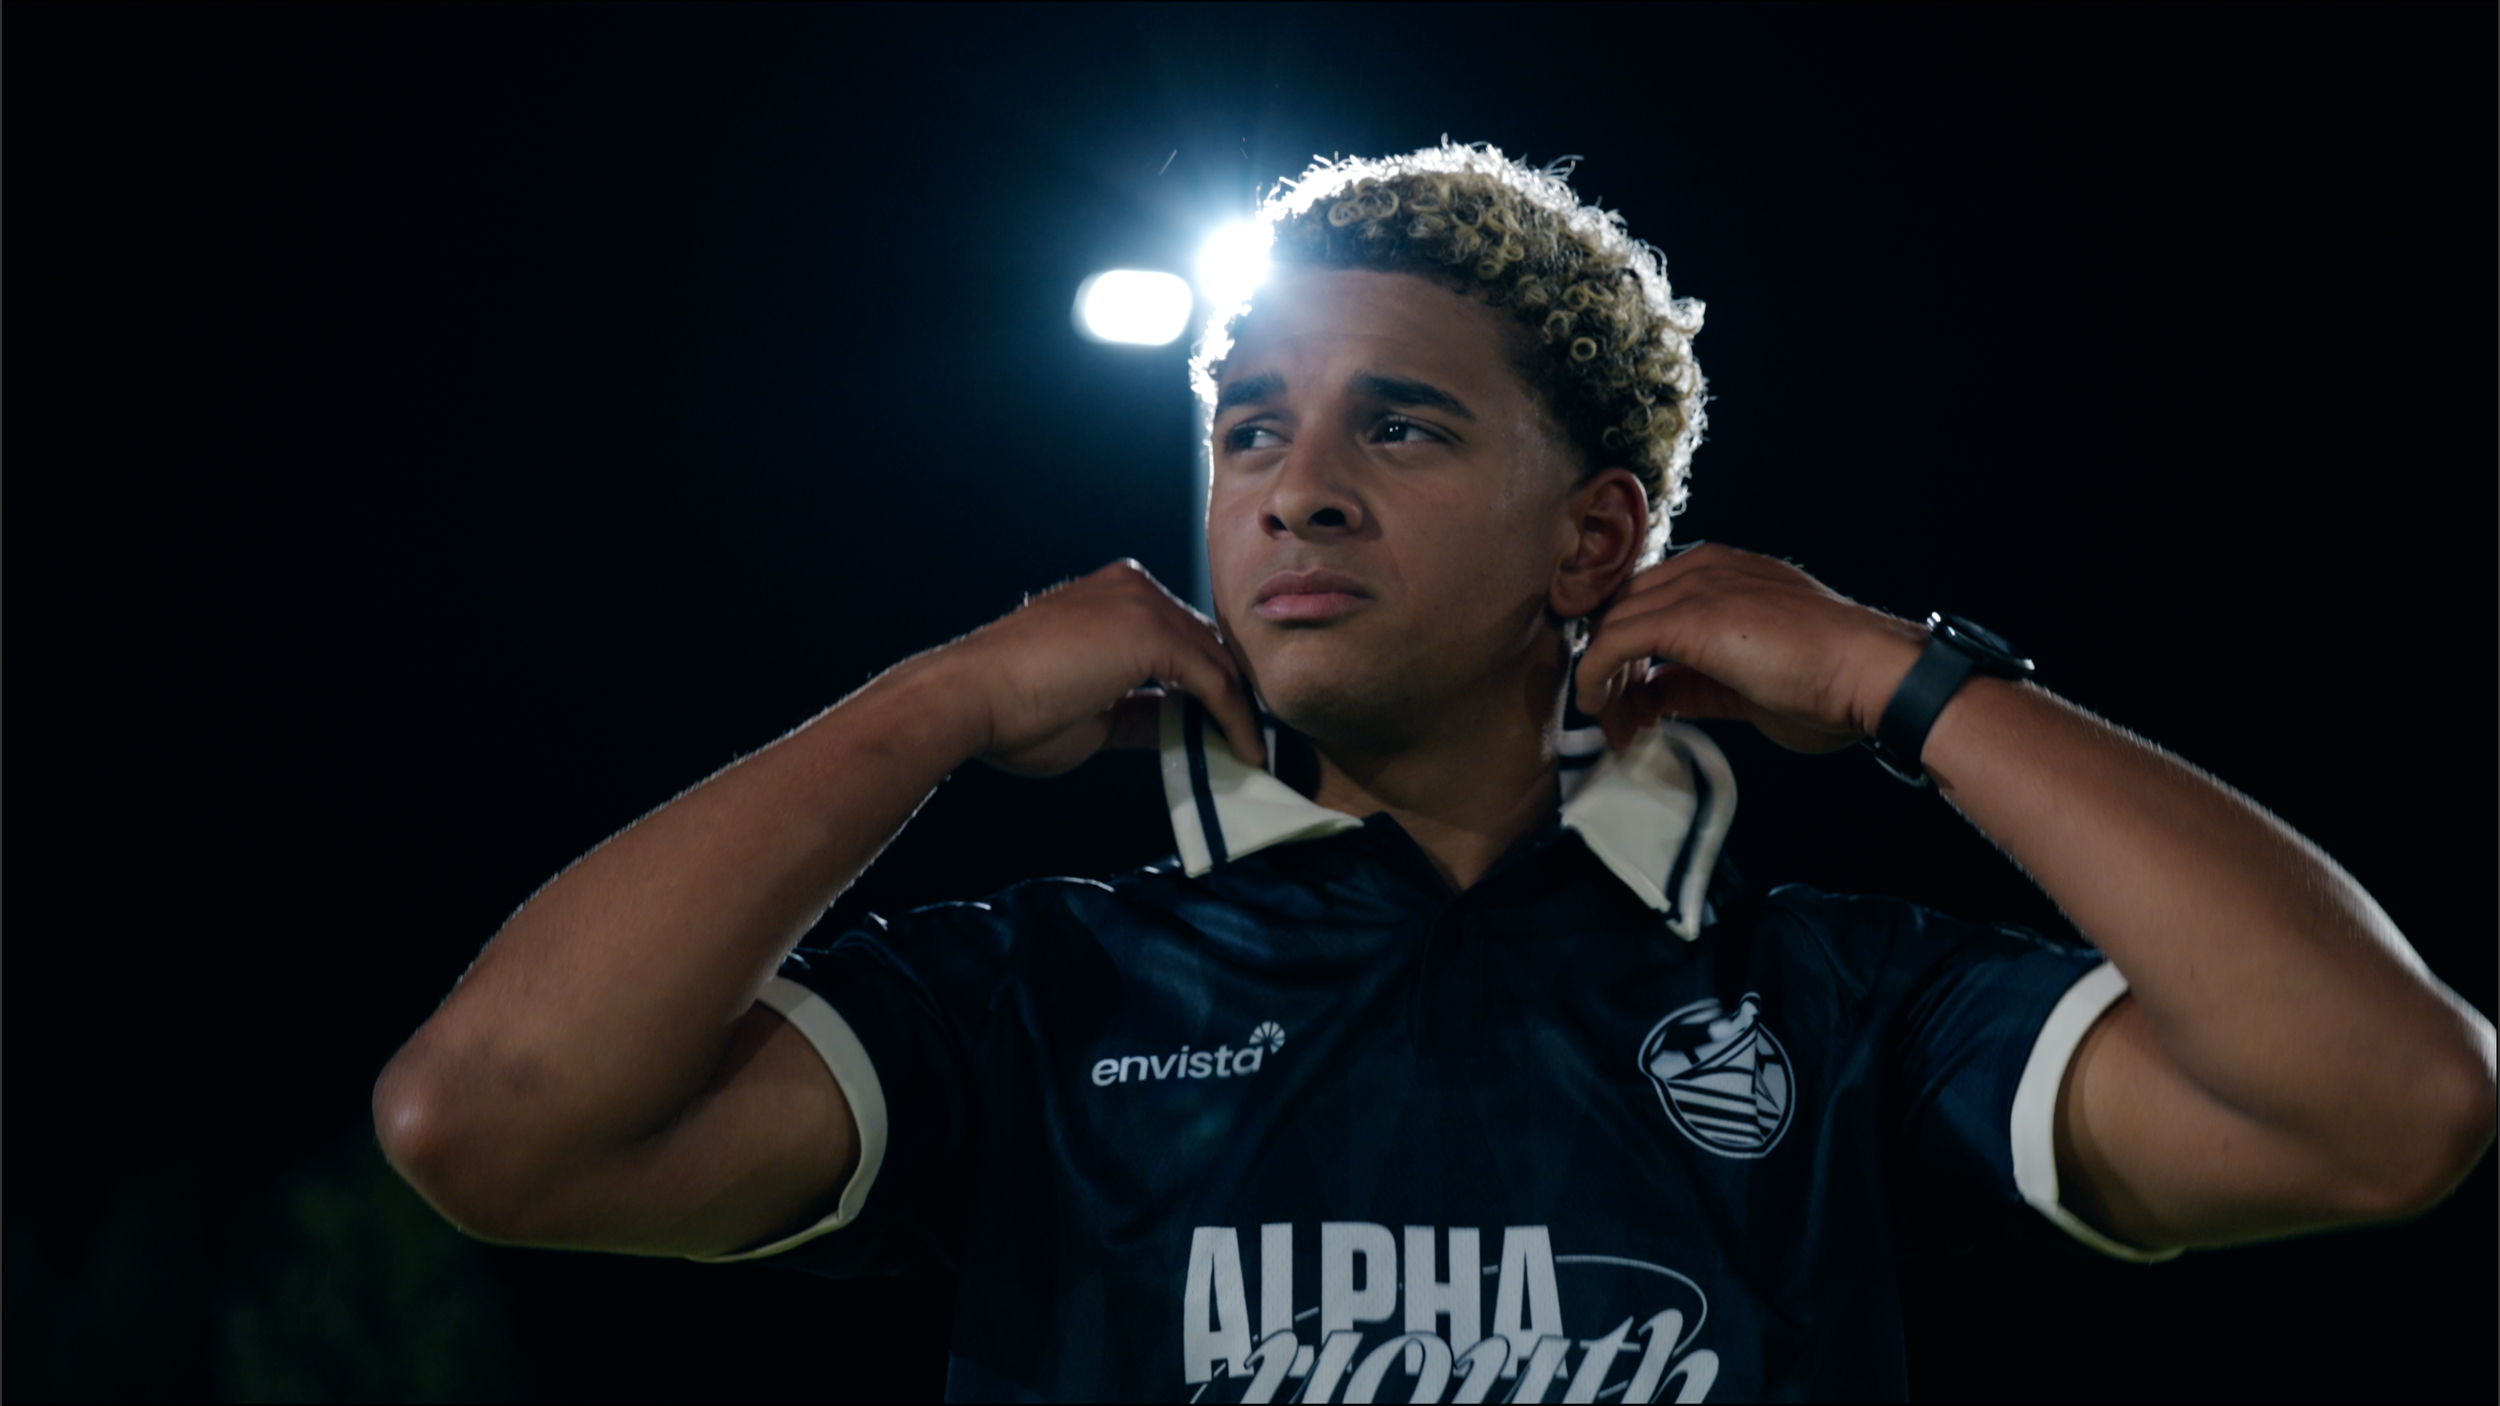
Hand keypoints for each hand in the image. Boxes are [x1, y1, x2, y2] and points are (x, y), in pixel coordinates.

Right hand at [923, 560, 1266, 777]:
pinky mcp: (1152, 632)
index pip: (1182, 639)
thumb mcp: (1094, 715)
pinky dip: (1236, 718)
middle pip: (1207, 644)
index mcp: (1114, 596)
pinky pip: (1214, 681)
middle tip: (1257, 740)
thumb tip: (1181, 728)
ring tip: (1257, 753)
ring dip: (1242, 710)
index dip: (1211, 685)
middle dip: (1236, 694)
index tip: (1230, 727)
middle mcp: (1133, 587)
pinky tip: (1245, 750)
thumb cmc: (1011, 712)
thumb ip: (1142, 713)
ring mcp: (1144, 603)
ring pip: (1217, 661)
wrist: (968, 700)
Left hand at [1572, 544, 1926, 753]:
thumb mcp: (1746, 683)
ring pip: (1612, 626)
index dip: (1626, 652)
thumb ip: (1694, 682)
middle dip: (1609, 667)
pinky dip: (1595, 678)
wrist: (1870, 672)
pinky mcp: (1687, 616)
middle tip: (1617, 718)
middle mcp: (1703, 569)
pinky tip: (1602, 711)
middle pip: (1622, 611)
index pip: (1647, 604)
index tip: (1628, 699)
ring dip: (1600, 680)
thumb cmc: (1829, 682)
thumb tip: (1654, 694)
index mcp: (1722, 573)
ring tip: (1612, 725)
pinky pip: (1613, 643)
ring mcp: (1695, 588)